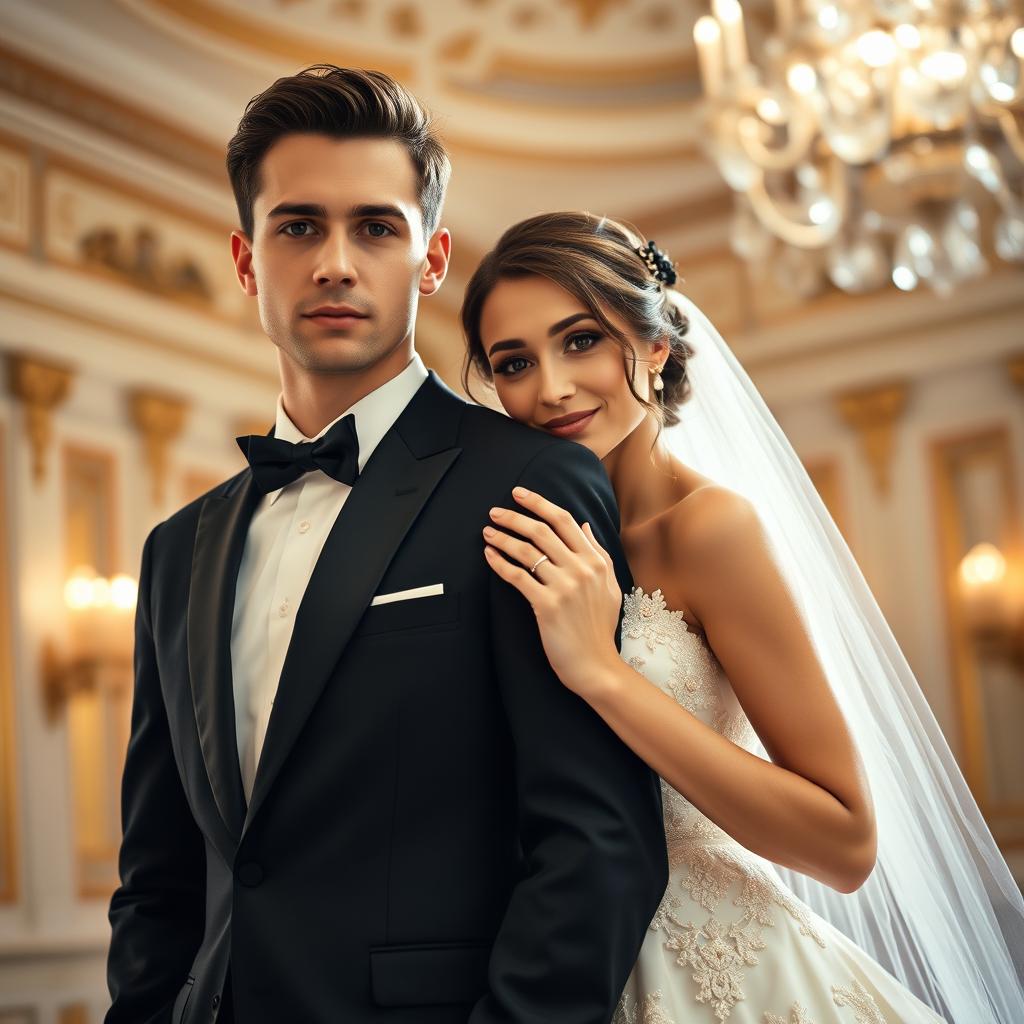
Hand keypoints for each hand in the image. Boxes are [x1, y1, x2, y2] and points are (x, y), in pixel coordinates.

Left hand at [483, 486, 622, 698]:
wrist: (595, 664)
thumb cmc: (599, 627)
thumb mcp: (609, 585)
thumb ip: (597, 552)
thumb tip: (584, 524)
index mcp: (596, 561)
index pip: (564, 521)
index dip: (539, 503)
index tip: (519, 494)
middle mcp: (581, 569)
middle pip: (541, 531)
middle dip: (514, 516)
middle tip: (494, 511)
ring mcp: (564, 587)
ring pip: (526, 551)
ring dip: (503, 537)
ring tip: (488, 532)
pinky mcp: (546, 605)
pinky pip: (517, 576)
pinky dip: (499, 563)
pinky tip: (489, 555)